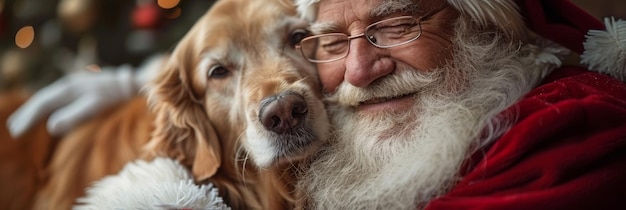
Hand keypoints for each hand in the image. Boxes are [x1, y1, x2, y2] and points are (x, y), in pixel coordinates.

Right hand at [7, 65, 137, 137]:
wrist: (140, 83)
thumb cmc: (120, 96)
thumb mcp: (98, 104)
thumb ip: (75, 114)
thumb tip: (51, 127)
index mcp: (70, 87)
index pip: (43, 103)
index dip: (29, 117)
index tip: (16, 132)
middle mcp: (72, 84)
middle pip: (44, 99)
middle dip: (28, 114)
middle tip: (14, 130)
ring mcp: (79, 86)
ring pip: (52, 98)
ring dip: (37, 111)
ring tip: (24, 123)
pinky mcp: (88, 90)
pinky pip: (62, 99)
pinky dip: (50, 108)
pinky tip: (48, 116)